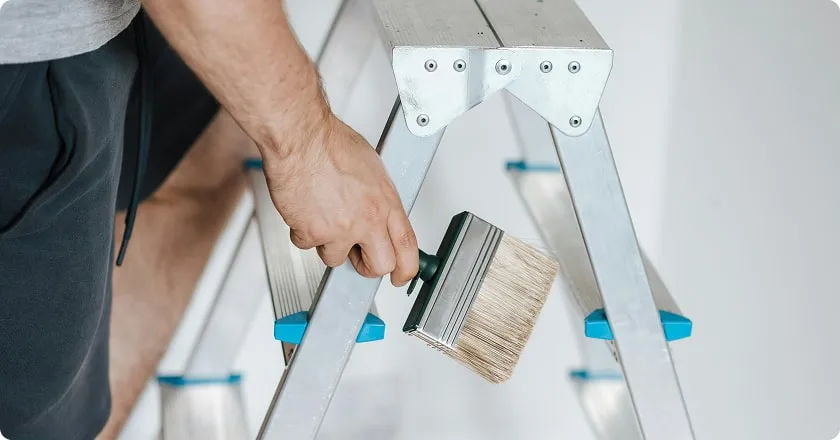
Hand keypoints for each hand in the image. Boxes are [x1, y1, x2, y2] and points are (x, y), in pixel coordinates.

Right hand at [261, 113, 418, 286]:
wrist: (300, 138)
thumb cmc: (330, 143)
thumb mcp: (371, 167)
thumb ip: (377, 196)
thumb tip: (377, 211)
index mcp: (386, 201)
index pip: (407, 246)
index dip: (406, 268)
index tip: (400, 276)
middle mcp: (368, 219)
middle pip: (380, 265)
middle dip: (367, 266)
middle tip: (357, 256)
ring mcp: (341, 228)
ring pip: (336, 258)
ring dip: (327, 243)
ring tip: (321, 215)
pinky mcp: (314, 233)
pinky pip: (307, 245)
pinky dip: (302, 231)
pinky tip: (304, 209)